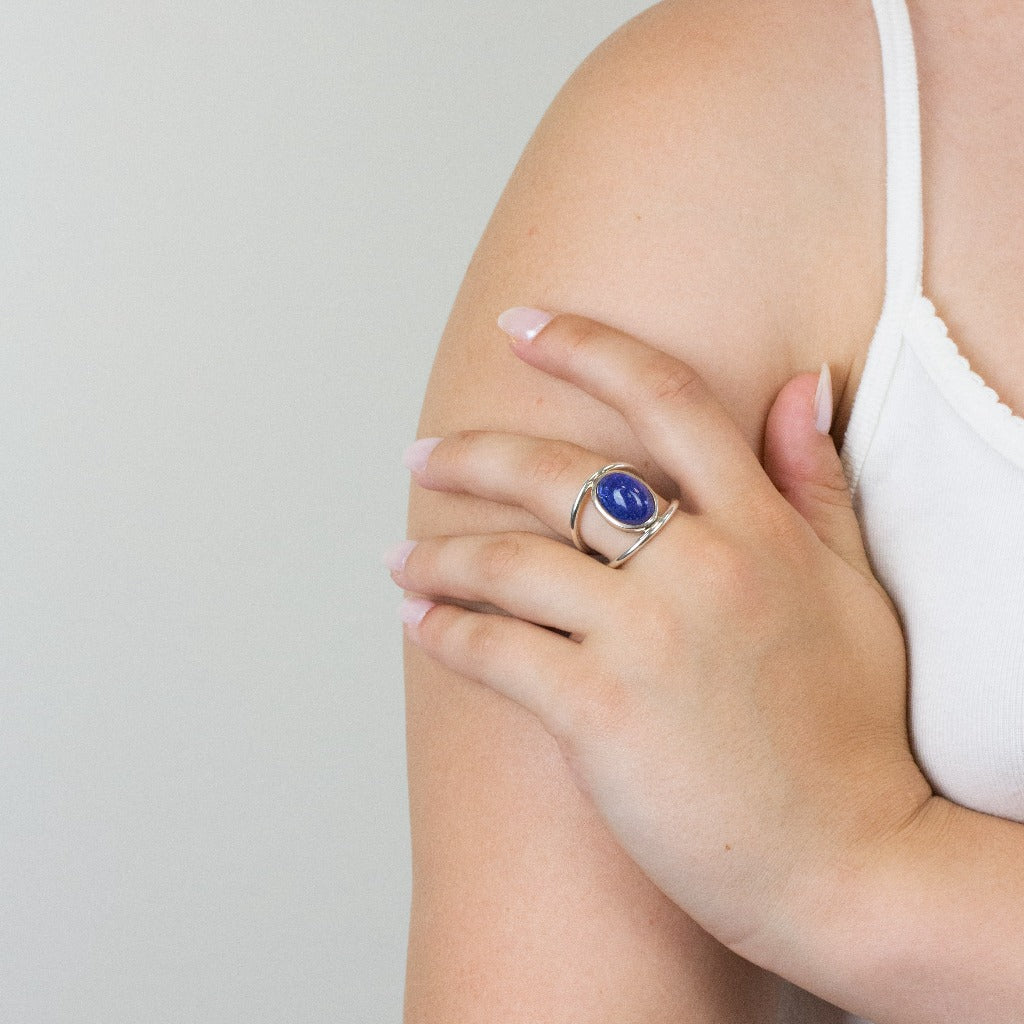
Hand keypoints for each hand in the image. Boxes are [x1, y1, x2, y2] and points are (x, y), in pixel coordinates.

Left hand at [386, 308, 931, 969]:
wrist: (849, 862)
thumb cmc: (854, 730)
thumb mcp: (854, 589)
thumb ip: (816, 482)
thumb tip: (799, 384)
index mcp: (760, 528)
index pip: (665, 398)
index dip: (586, 345)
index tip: (522, 326)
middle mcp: (698, 568)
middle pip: (559, 477)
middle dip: (474, 456)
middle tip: (423, 453)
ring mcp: (644, 640)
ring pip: (508, 563)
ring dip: (440, 552)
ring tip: (402, 552)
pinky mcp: (598, 715)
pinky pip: (494, 651)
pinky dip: (443, 629)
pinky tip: (417, 619)